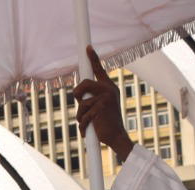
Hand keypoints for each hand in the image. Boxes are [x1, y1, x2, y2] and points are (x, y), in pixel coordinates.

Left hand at [74, 45, 133, 161]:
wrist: (117, 136)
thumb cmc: (106, 122)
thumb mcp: (100, 106)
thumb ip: (91, 96)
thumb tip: (77, 92)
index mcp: (109, 87)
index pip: (99, 70)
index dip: (93, 58)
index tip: (87, 47)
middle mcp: (109, 90)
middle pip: (84, 84)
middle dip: (77, 94)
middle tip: (80, 104)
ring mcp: (106, 99)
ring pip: (82, 103)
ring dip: (80, 115)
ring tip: (87, 122)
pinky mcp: (101, 109)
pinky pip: (83, 116)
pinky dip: (82, 126)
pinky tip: (87, 131)